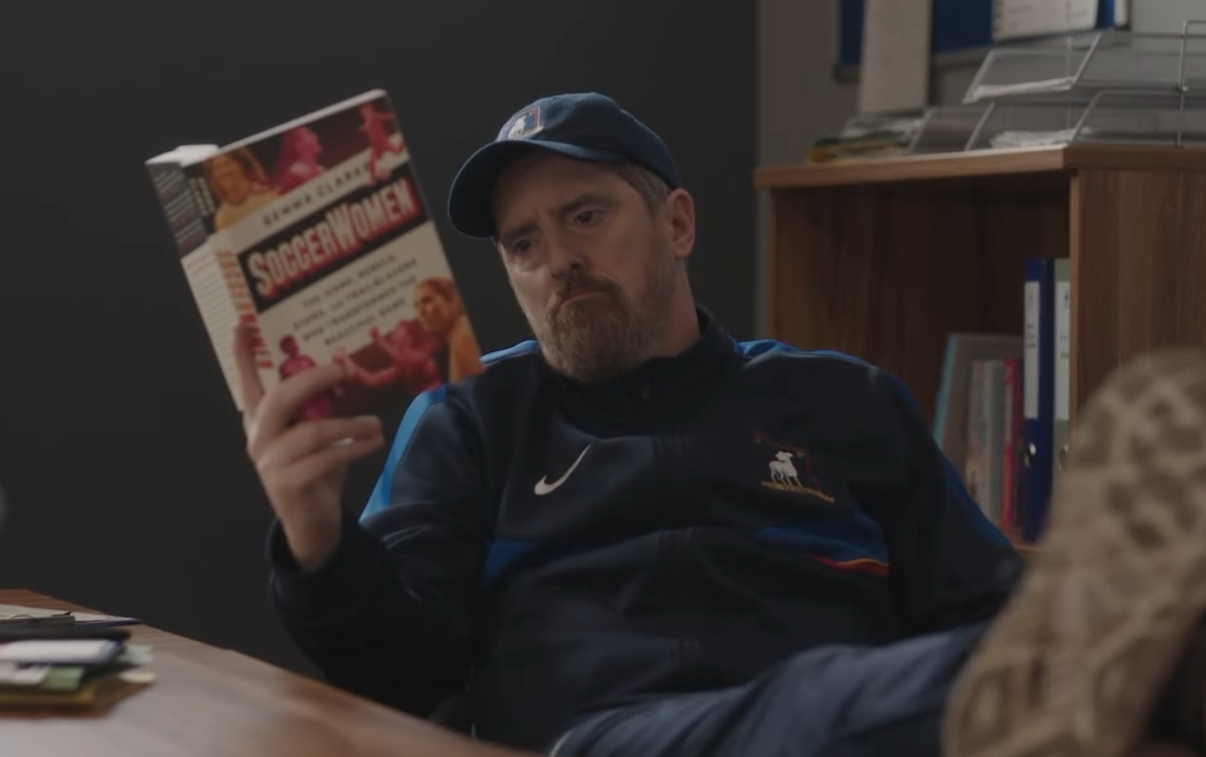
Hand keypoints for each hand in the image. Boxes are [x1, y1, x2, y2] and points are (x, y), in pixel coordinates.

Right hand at [233, 323, 383, 570]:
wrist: (312, 521)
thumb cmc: (316, 469)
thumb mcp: (315, 433)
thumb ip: (317, 407)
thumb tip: (342, 372)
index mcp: (260, 422)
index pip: (246, 384)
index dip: (242, 355)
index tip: (242, 323)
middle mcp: (258, 439)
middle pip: (278, 400)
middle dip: (311, 380)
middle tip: (341, 370)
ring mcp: (269, 463)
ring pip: (311, 432)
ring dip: (349, 424)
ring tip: (375, 423)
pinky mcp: (287, 484)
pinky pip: (325, 459)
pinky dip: (354, 448)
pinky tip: (373, 442)